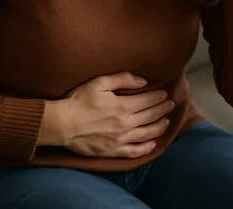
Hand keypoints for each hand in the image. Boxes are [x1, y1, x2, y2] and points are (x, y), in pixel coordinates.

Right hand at [38, 72, 174, 158]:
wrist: (62, 124)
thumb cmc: (79, 101)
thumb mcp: (100, 83)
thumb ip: (123, 79)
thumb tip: (143, 81)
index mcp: (123, 106)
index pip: (149, 101)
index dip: (159, 97)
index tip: (165, 94)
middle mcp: (125, 124)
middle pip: (151, 116)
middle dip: (163, 109)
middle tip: (170, 105)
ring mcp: (120, 139)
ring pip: (147, 134)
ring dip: (159, 127)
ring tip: (166, 122)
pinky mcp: (113, 151)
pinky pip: (134, 151)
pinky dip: (146, 148)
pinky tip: (153, 144)